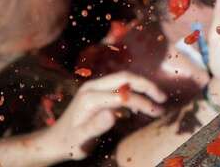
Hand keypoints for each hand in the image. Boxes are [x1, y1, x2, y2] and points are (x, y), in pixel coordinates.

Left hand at [50, 72, 165, 159]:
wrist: (57, 139)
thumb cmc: (70, 142)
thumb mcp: (81, 139)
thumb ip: (95, 126)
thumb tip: (112, 114)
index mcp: (90, 97)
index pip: (122, 95)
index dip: (142, 101)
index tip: (158, 112)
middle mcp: (93, 87)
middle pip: (124, 78)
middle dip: (145, 85)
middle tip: (163, 99)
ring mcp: (95, 87)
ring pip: (123, 80)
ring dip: (142, 88)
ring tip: (159, 103)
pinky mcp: (98, 92)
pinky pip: (119, 87)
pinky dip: (134, 92)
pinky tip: (144, 105)